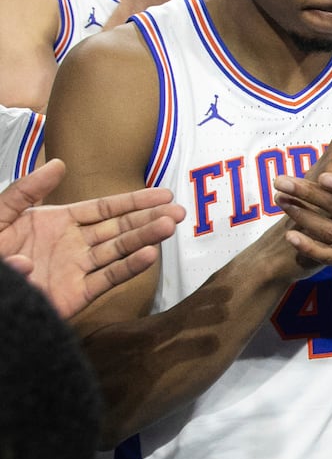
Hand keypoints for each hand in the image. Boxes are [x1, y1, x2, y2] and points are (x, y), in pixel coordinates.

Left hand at [1, 159, 184, 318]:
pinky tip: (148, 255)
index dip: (134, 201)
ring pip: (119, 251)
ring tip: (169, 227)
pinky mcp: (75, 294)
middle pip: (119, 228)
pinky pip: (106, 279)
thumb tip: (59, 164)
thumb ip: (26, 190)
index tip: (163, 194)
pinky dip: (128, 268)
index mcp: (57, 221)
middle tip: (179, 212)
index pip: (104, 209)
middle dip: (150, 219)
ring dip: (145, 239)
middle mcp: (73, 244)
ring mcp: (77, 269)